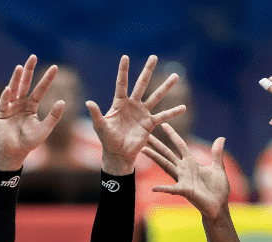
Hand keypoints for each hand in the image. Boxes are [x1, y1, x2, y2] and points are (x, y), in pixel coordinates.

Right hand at [0, 55, 64, 170]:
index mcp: (31, 106)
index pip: (40, 89)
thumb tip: (63, 101)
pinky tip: (8, 89)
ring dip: (16, 78)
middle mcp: (20, 103)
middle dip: (29, 70)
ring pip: (14, 89)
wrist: (14, 153)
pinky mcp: (0, 113)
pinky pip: (3, 103)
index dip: (47, 79)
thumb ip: (53, 116)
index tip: (55, 67)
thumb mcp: (44, 129)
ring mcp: (9, 107)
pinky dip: (5, 96)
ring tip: (20, 67)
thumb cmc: (29, 142)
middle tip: (33, 56)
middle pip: (25, 83)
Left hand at [86, 55, 184, 175]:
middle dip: (147, 70)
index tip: (125, 57)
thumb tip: (88, 102)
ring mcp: (142, 113)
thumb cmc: (107, 139)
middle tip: (154, 57)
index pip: (122, 83)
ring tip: (175, 76)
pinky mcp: (149, 123)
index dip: (123, 70)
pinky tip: (183, 107)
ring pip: (156, 96)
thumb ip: (95, 114)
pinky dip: (173, 112)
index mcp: (120, 103)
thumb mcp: (100, 126)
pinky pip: (163, 116)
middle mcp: (133, 104)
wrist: (118, 153)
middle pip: (141, 84)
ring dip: (166, 87)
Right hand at [142, 125, 230, 217]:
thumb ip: (216, 153)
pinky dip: (163, 189)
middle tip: (145, 135)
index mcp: (191, 163)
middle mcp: (184, 170)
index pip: (180, 145)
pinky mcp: (184, 191)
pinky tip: (154, 188)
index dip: (172, 135)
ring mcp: (182, 180)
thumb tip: (221, 138)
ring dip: (155, 158)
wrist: (219, 206)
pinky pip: (172, 189)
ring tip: (143, 150)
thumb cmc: (217, 189)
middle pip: (167, 154)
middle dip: (157, 144)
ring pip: (165, 166)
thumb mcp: (218, 167)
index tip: (164, 124)